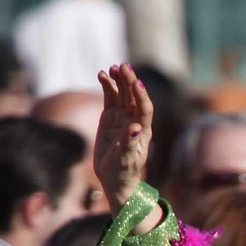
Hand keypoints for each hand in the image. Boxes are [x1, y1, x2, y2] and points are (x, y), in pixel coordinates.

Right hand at [95, 64, 153, 212]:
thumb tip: (136, 128)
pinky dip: (107, 86)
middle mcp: (134, 121)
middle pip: (133, 97)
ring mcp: (122, 118)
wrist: (115, 179)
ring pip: (122, 95)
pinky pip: (110, 99)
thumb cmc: (124, 173)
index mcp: (143, 131)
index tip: (136, 81)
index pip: (144, 108)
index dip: (141, 94)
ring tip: (112, 67)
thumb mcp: (127, 160)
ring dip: (118, 81)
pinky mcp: (109, 119)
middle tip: (123, 66)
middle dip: (129, 81)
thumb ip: (131, 144)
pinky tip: (102, 74)